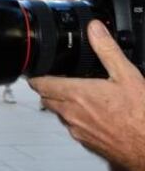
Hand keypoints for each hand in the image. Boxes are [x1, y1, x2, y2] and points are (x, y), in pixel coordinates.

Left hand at [29, 20, 144, 170]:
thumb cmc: (140, 116)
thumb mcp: (127, 75)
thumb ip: (107, 49)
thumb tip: (95, 29)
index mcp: (77, 94)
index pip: (40, 84)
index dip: (36, 76)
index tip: (37, 70)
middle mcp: (71, 113)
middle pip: (45, 98)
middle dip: (48, 88)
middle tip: (58, 79)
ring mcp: (76, 130)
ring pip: (58, 113)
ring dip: (61, 103)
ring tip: (77, 95)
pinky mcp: (85, 142)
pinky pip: (72, 127)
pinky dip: (75, 118)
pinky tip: (93, 114)